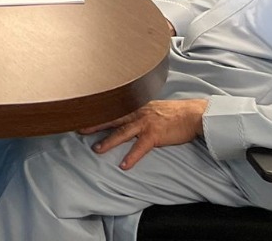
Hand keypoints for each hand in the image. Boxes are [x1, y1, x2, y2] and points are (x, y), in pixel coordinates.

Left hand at [79, 99, 206, 170]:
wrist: (192, 114)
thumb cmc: (174, 112)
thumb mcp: (152, 106)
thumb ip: (138, 109)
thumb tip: (128, 113)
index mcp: (135, 105)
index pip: (112, 108)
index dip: (97, 112)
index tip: (82, 113)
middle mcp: (136, 112)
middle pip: (111, 118)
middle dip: (94, 124)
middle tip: (78, 129)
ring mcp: (145, 123)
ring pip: (122, 133)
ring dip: (108, 142)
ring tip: (96, 150)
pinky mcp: (154, 135)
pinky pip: (140, 148)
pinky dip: (131, 157)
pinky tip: (124, 165)